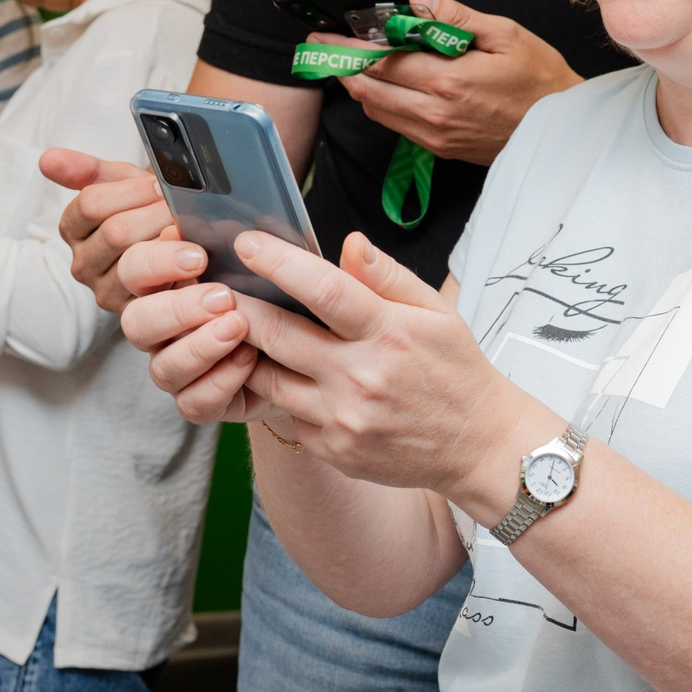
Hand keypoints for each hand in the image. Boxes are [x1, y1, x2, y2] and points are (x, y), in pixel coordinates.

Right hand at [44, 149, 184, 316]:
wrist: (178, 246)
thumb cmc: (147, 212)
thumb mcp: (121, 185)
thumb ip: (87, 170)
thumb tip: (47, 159)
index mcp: (73, 229)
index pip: (92, 204)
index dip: (132, 191)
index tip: (161, 185)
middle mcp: (84, 264)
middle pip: (116, 233)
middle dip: (156, 216)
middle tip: (187, 210)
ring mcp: (107, 293)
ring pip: (135, 265)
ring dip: (170, 250)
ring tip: (197, 244)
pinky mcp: (134, 318)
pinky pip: (155, 299)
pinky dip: (180, 282)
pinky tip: (200, 273)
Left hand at [125, 230, 535, 501]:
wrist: (478, 446)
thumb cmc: (457, 372)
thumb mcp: (437, 312)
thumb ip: (387, 277)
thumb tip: (348, 243)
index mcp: (390, 334)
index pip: (324, 290)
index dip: (280, 264)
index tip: (248, 244)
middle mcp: (362, 378)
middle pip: (279, 335)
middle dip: (239, 306)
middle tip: (214, 285)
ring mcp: (343, 419)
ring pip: (269, 379)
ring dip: (247, 352)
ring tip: (234, 328)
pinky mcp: (333, 449)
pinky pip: (289, 414)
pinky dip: (281, 391)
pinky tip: (283, 373)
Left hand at [328, 0, 577, 164]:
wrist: (562, 131)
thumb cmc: (540, 78)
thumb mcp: (505, 35)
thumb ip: (455, 17)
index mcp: (449, 82)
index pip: (382, 61)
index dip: (346, 46)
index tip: (324, 33)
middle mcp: (435, 114)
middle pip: (369, 89)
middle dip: (339, 65)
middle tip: (321, 45)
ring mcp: (435, 135)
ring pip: (377, 110)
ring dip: (357, 85)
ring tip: (345, 61)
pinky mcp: (439, 148)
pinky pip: (395, 125)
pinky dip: (380, 103)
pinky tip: (381, 84)